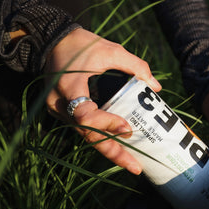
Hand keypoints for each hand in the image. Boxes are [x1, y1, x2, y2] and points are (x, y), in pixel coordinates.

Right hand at [44, 28, 160, 173]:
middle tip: (136, 167)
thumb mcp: (110, 50)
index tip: (128, 128)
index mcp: (69, 87)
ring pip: (85, 135)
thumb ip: (134, 66)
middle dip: (113, 152)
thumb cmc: (81, 44)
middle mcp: (60, 104)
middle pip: (87, 135)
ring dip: (108, 149)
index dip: (107, 125)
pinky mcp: (63, 111)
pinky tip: (118, 146)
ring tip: (132, 162)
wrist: (52, 42)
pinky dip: (100, 137)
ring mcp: (59, 110)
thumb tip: (156, 87)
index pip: (86, 115)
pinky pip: (82, 128)